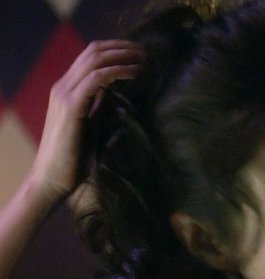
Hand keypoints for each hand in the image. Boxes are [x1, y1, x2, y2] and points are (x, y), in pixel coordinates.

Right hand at [28, 40, 142, 205]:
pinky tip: (134, 73)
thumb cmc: (74, 159)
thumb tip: (117, 93)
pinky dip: (117, 71)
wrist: (51, 180)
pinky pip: (95, 78)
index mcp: (67, 90)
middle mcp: (63, 87)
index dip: (116, 49)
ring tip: (145, 59)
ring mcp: (64, 95)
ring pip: (94, 60)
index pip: (90, 56)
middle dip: (123, 47)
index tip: (140, 54)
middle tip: (147, 51)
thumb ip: (99, 107)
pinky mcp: (70, 108)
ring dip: (123, 55)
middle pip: (93, 52)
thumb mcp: (91, 126)